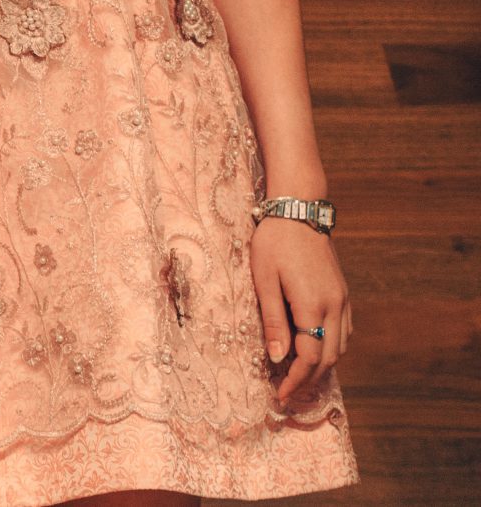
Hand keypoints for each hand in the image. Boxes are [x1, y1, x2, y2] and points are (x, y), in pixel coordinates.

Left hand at [253, 217, 349, 406]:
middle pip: (330, 357)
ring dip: (323, 366)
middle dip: (310, 379)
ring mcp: (343, 300)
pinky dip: (332, 348)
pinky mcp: (344, 294)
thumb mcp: (264, 280)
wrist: (299, 212)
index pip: (310, 357)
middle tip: (288, 393)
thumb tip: (277, 359)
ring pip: (341, 347)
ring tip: (298, 376)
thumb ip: (273, 321)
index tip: (281, 395)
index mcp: (313, 305)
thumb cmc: (274, 243)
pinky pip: (344, 331)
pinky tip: (314, 350)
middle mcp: (335, 306)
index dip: (296, 380)